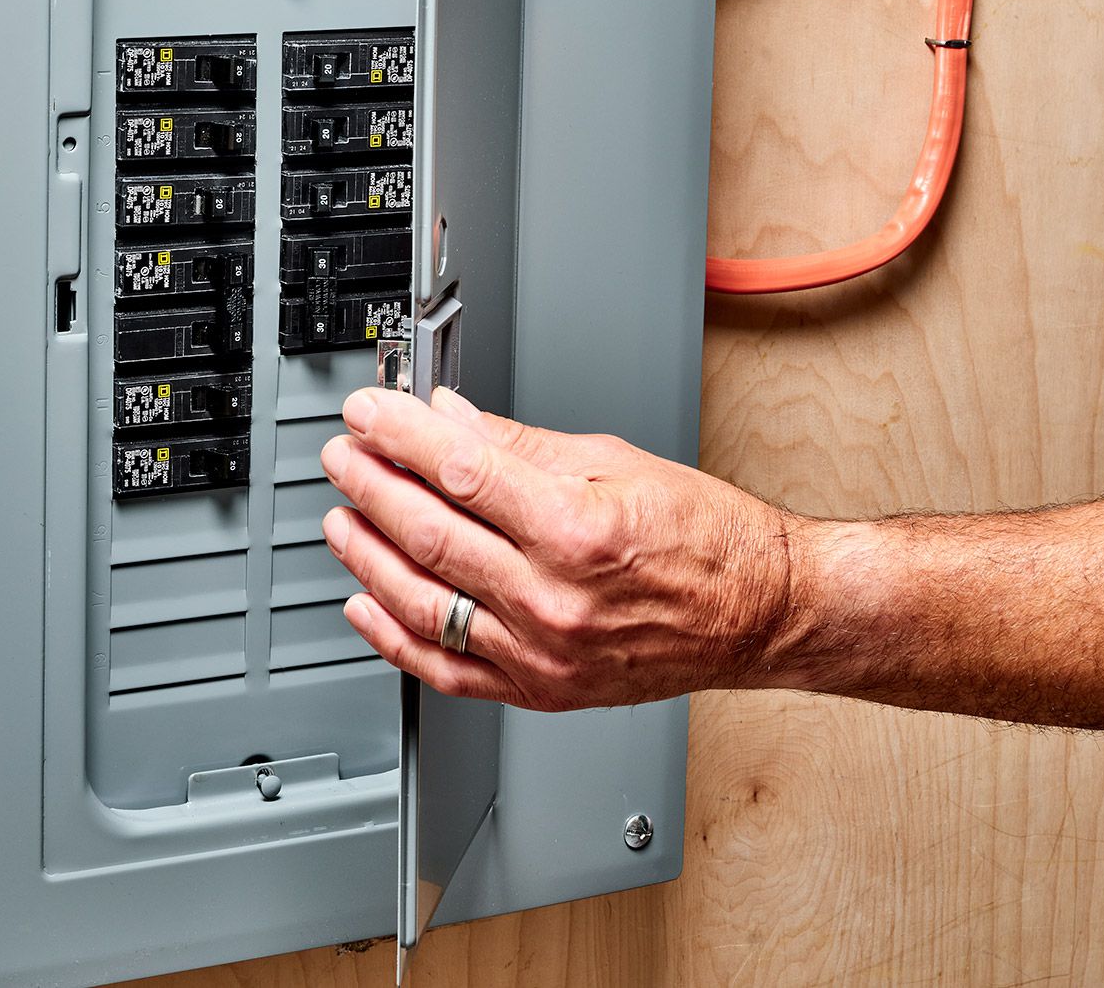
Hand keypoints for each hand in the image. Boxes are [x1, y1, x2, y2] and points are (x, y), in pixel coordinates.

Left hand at [320, 385, 799, 710]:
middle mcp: (554, 597)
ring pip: (422, 601)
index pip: (458, 470)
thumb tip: (448, 417)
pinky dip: (393, 635)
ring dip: (366, 554)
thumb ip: (516, 444)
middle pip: (429, 532)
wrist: (761, 614)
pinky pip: (445, 668)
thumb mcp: (615, 462)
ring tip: (342, 518)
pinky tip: (364, 601)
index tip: (369, 415)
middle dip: (370, 485)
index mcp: (577, 528)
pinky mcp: (540, 689)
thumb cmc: (708, 539)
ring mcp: (543, 650)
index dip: (399, 435)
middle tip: (344, 457)